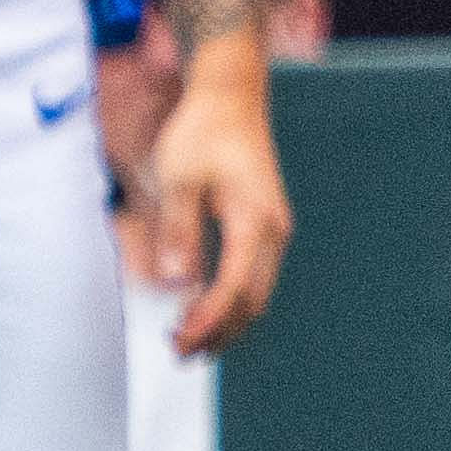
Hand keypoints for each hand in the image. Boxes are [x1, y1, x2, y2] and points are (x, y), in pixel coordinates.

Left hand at [126, 41, 289, 358]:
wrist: (230, 97)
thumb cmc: (202, 134)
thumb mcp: (180, 178)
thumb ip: (178, 230)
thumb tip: (178, 281)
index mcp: (255, 221)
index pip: (234, 288)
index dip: (207, 321)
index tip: (178, 342)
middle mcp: (273, 231)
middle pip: (253, 300)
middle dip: (219, 333)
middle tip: (179, 353)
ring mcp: (272, 229)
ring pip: (257, 292)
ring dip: (225, 321)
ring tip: (187, 341)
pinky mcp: (263, 226)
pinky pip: (253, 276)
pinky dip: (230, 300)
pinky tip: (201, 308)